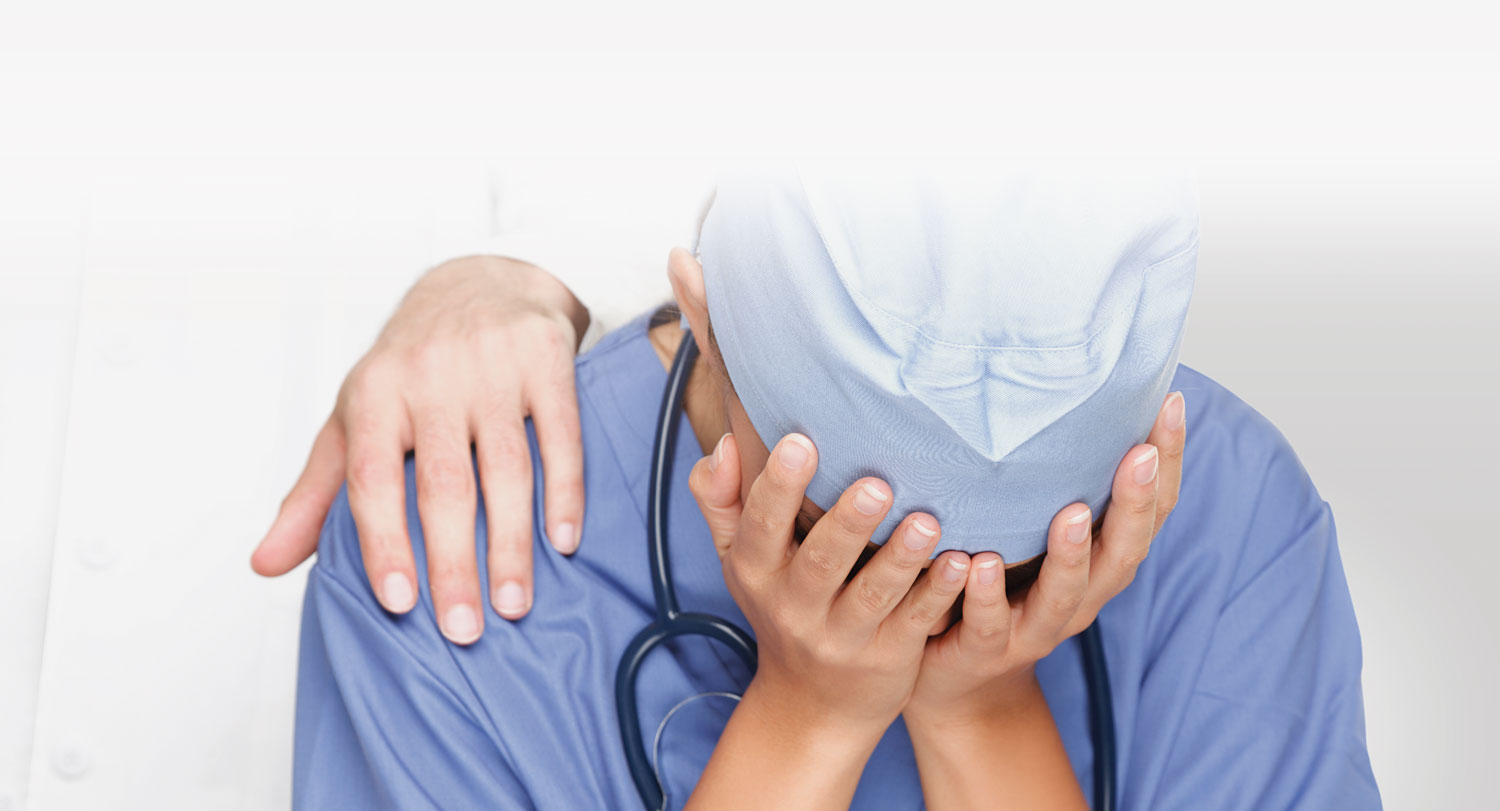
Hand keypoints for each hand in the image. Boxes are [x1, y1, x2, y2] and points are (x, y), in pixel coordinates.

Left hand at [251, 255, 590, 644]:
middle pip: (444, 484)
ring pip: (505, 467)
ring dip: (512, 544)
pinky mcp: (545, 359)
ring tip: (513, 604)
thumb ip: (315, 494)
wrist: (480, 281)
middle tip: (464, 630)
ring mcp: (492, 367)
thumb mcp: (353, 419)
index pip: (373, 479)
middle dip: (453, 563)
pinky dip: (564, 492)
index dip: (383, 543)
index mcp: (374, 394)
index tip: (400, 602)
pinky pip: (561, 435)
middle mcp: (430, 377)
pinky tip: (563, 541)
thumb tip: (266, 564)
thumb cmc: (410, 365)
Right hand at [688, 432, 968, 741]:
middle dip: (848, 523)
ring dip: (900, 558)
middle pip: (821, 563)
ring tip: (926, 522)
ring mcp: (844, 636)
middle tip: (876, 485)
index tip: (800, 441)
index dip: (778, 486)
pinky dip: (938, 593)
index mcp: (758, 573)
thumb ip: (721, 500)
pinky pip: (914, 621)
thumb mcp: (737, 560)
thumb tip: (727, 444)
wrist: (809, 705)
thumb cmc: (777, 607)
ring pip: (873, 595)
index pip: (761, 526)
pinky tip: (959, 563)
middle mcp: (796, 608)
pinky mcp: (889, 655)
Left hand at [903, 390, 1187, 727]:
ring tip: (1071, 514)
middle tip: (1140, 452)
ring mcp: (1036, 626)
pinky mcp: (987, 649)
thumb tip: (1059, 388)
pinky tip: (981, 565)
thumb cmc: (1003, 587)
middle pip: (1124, 552)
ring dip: (1071, 554)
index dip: (1167, 462)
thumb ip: (1049, 480)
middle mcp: (1082, 595)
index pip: (1151, 510)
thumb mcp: (1031, 530)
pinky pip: (990, 624)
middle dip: (1135, 502)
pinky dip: (988, 596)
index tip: (1169, 402)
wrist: (958, 678)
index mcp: (1101, 562)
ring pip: (1066, 594)